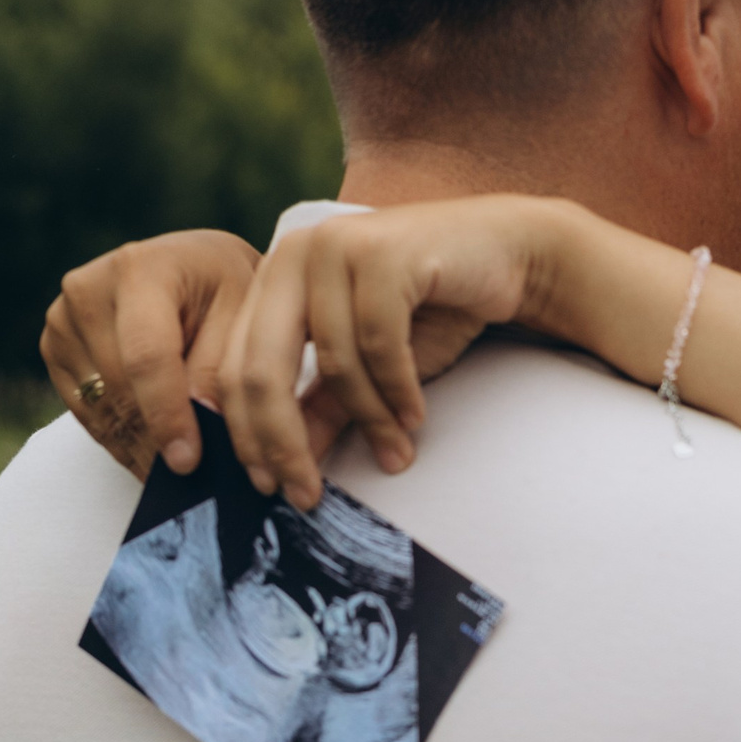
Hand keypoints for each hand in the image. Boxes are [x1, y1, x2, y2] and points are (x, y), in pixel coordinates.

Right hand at [41, 230, 261, 477]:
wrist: (191, 268)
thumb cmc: (225, 290)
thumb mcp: (242, 317)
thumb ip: (219, 369)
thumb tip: (200, 427)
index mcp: (140, 269)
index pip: (146, 357)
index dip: (166, 415)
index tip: (187, 463)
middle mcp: (88, 290)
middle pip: (120, 390)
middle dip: (158, 443)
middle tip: (195, 485)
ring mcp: (63, 321)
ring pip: (101, 410)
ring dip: (140, 451)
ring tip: (178, 480)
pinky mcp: (55, 350)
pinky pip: (87, 414)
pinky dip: (122, 443)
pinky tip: (152, 459)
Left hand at [221, 196, 577, 505]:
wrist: (505, 251)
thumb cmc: (433, 307)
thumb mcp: (368, 367)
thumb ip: (324, 406)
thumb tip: (287, 465)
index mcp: (275, 278)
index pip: (235, 366)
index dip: (248, 435)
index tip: (272, 487)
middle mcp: (295, 254)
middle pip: (262, 367)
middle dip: (283, 442)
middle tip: (305, 495)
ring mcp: (337, 246)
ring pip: (332, 361)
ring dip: (368, 418)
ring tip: (396, 451)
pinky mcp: (384, 251)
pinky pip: (380, 343)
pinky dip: (398, 389)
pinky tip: (415, 416)